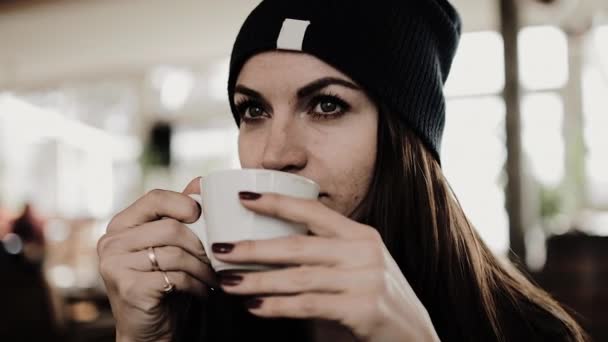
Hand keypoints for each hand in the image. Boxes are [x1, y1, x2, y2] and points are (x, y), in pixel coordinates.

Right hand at [97, 178, 217, 341]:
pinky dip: (196, 285)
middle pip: (171, 228)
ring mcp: (115, 265)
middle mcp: (111, 242)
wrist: (150, 330)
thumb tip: (202, 180)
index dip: (183, 203)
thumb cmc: (164, 282)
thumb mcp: (172, 246)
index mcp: (121, 225)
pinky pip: (175, 276)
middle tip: (215, 258)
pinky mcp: (128, 287)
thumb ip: (181, 214)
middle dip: (201, 244)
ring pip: (175, 253)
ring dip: (202, 268)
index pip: (154, 198)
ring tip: (212, 277)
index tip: (201, 216)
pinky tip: (202, 291)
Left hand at [213, 192, 439, 341]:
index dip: (277, 202)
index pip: (314, 209)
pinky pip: (309, 305)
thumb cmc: (376, 298)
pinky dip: (277, 306)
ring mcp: (365, 279)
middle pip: (298, 245)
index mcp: (361, 234)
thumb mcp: (359, 265)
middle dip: (253, 248)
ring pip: (298, 277)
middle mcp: (364, 251)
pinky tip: (255, 308)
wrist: (414, 337)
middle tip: (219, 249)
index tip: (244, 197)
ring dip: (257, 281)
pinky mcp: (363, 309)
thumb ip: (327, 253)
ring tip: (227, 282)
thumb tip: (272, 247)